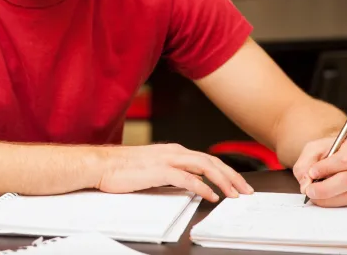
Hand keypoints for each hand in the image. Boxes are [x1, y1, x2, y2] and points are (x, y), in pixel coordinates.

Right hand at [95, 144, 254, 202]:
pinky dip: (203, 187)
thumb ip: (171, 174)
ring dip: (223, 181)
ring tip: (234, 194)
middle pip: (212, 161)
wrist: (101, 164)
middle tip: (246, 190)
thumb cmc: (122, 169)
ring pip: (205, 167)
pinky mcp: (159, 171)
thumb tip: (189, 186)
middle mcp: (174, 152)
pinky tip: (211, 196)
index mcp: (173, 151)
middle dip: (232, 176)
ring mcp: (167, 160)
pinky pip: (188, 179)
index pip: (207, 159)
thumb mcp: (152, 169)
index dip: (225, 171)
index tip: (237, 183)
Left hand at [292, 134, 346, 207]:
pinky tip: (323, 198)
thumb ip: (306, 164)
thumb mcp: (313, 149)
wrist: (336, 155)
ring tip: (313, 195)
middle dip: (326, 188)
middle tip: (309, 190)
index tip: (312, 173)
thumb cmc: (327, 150)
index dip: (327, 168)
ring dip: (328, 198)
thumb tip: (306, 183)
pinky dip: (334, 202)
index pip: (346, 160)